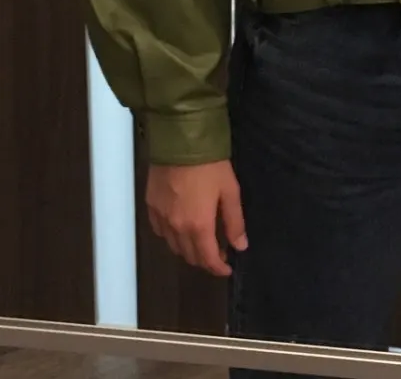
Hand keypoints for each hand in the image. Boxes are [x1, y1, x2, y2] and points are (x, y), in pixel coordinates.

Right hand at [146, 161, 247, 276]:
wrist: (179, 141)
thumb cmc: (210, 165)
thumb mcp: (230, 191)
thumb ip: (234, 221)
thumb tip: (240, 246)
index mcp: (198, 226)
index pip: (207, 259)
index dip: (218, 268)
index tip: (227, 268)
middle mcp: (176, 228)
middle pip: (189, 256)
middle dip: (204, 259)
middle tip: (218, 253)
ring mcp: (161, 218)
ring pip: (173, 246)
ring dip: (188, 249)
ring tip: (201, 241)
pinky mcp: (150, 206)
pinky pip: (160, 231)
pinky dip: (171, 236)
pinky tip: (180, 228)